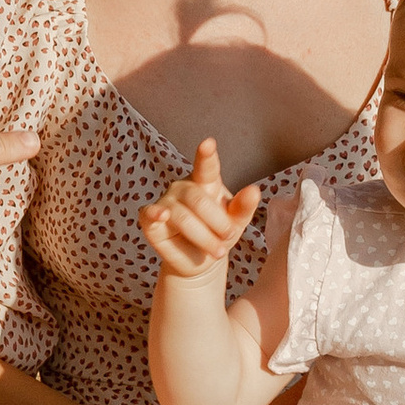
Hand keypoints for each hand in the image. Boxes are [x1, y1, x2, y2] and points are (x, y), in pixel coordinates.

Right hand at [137, 138, 261, 281]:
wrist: (201, 261)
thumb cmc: (219, 234)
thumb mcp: (237, 222)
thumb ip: (244, 206)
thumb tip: (254, 191)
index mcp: (205, 182)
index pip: (206, 167)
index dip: (206, 155)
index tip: (208, 143)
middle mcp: (182, 187)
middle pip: (198, 200)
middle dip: (217, 223)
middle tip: (228, 238)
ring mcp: (165, 202)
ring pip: (183, 217)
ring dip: (204, 238)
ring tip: (216, 250)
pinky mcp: (150, 220)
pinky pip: (150, 214)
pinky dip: (155, 214)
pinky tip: (162, 214)